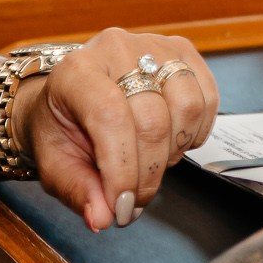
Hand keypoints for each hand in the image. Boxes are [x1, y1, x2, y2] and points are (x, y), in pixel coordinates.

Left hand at [14, 27, 220, 231]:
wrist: (71, 96)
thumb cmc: (62, 128)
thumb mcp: (55, 165)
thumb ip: (78, 190)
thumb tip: (102, 217)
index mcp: (76, 72)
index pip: (110, 116)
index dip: (123, 168)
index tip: (122, 207)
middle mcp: (116, 48)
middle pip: (152, 118)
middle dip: (148, 173)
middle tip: (134, 200)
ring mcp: (155, 44)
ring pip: (187, 107)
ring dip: (174, 151)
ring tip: (151, 162)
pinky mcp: (183, 50)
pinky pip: (208, 98)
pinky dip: (195, 132)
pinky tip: (171, 142)